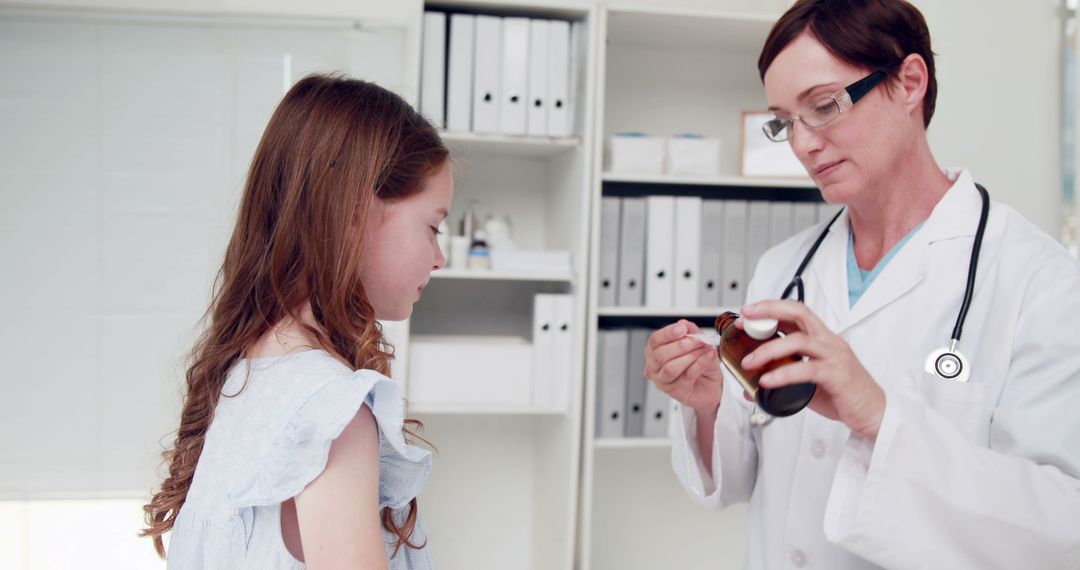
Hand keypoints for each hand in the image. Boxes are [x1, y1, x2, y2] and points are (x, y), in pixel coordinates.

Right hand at [644, 319, 724, 415]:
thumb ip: (690, 332)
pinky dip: (699, 364)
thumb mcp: (697, 343)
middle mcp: (654, 367)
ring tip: (704, 349)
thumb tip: (684, 324)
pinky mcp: (675, 392)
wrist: (712, 385)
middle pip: (660, 355)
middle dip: (681, 345)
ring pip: (670, 368)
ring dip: (690, 356)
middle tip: (698, 340)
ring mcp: (663, 381)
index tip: (682, 329)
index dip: (667, 333)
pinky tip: (708, 358)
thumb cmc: (700, 364)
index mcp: (654, 351)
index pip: (654, 341)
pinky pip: (686, 376)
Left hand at [741, 300, 884, 438]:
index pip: (795, 313)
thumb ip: (783, 379)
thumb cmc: (842, 394)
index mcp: (822, 338)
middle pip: (799, 313)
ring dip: (768, 349)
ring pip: (798, 341)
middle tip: (746, 319)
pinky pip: (806, 369)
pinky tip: (767, 381)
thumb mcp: (807, 383)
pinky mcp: (837, 375)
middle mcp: (829, 341)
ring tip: (748, 362)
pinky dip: (783, 374)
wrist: (873, 413)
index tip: (747, 314)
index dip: (770, 309)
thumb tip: (751, 387)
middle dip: (769, 311)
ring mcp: (834, 356)